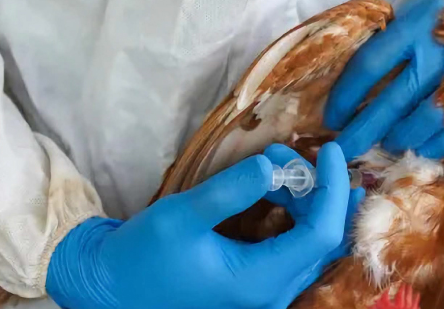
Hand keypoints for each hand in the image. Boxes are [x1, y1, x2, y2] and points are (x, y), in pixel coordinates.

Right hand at [45, 142, 363, 308]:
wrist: (111, 287)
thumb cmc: (141, 253)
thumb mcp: (182, 214)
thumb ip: (229, 190)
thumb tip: (271, 164)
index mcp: (257, 281)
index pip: (320, 234)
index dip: (332, 188)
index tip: (330, 149)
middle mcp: (270, 296)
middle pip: (323, 242)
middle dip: (322, 192)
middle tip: (297, 152)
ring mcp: (265, 296)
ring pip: (310, 247)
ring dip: (308, 203)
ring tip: (280, 166)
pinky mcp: (255, 288)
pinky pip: (293, 252)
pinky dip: (295, 218)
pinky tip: (279, 191)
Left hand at [326, 0, 443, 159]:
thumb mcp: (432, 6)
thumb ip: (402, 39)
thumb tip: (366, 82)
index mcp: (420, 22)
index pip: (370, 65)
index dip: (346, 95)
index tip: (333, 115)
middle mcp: (442, 51)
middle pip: (391, 102)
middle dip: (362, 131)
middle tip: (343, 148)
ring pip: (422, 124)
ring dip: (398, 139)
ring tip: (388, 142)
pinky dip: (434, 144)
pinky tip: (423, 145)